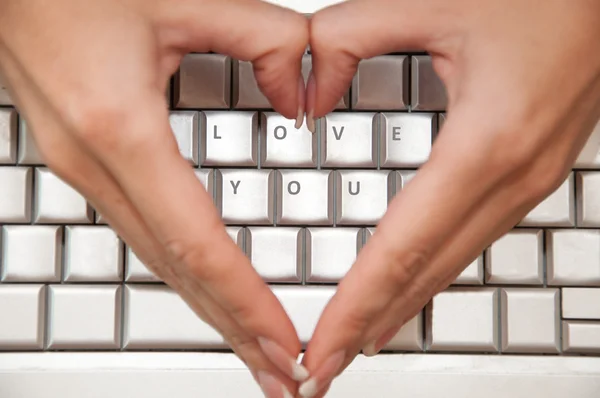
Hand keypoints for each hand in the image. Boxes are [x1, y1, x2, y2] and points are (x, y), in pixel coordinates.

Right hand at [0, 1, 309, 395]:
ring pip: (155, 260)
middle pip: (175, 271)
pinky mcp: (82, 162)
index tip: (283, 342)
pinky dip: (181, 270)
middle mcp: (93, 163)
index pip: (198, 242)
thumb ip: (265, 40)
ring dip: (207, 308)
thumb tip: (300, 100)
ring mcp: (81, 169)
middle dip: (231, 330)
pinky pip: (140, 233)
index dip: (245, 300)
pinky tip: (205, 286)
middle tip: (280, 377)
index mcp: (120, 128)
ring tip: (251, 347)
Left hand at [299, 1, 599, 395]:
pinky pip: (472, 241)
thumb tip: (306, 94)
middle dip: (369, 327)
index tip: (320, 348)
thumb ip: (347, 39)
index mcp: (487, 142)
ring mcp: (530, 181)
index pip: (400, 249)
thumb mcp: (428, 0)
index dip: (354, 306)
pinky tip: (409, 287)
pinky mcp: (531, 174)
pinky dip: (431, 274)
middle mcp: (515, 176)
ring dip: (400, 307)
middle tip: (324, 369)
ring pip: (452, 265)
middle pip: (426, 274)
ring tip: (356, 341)